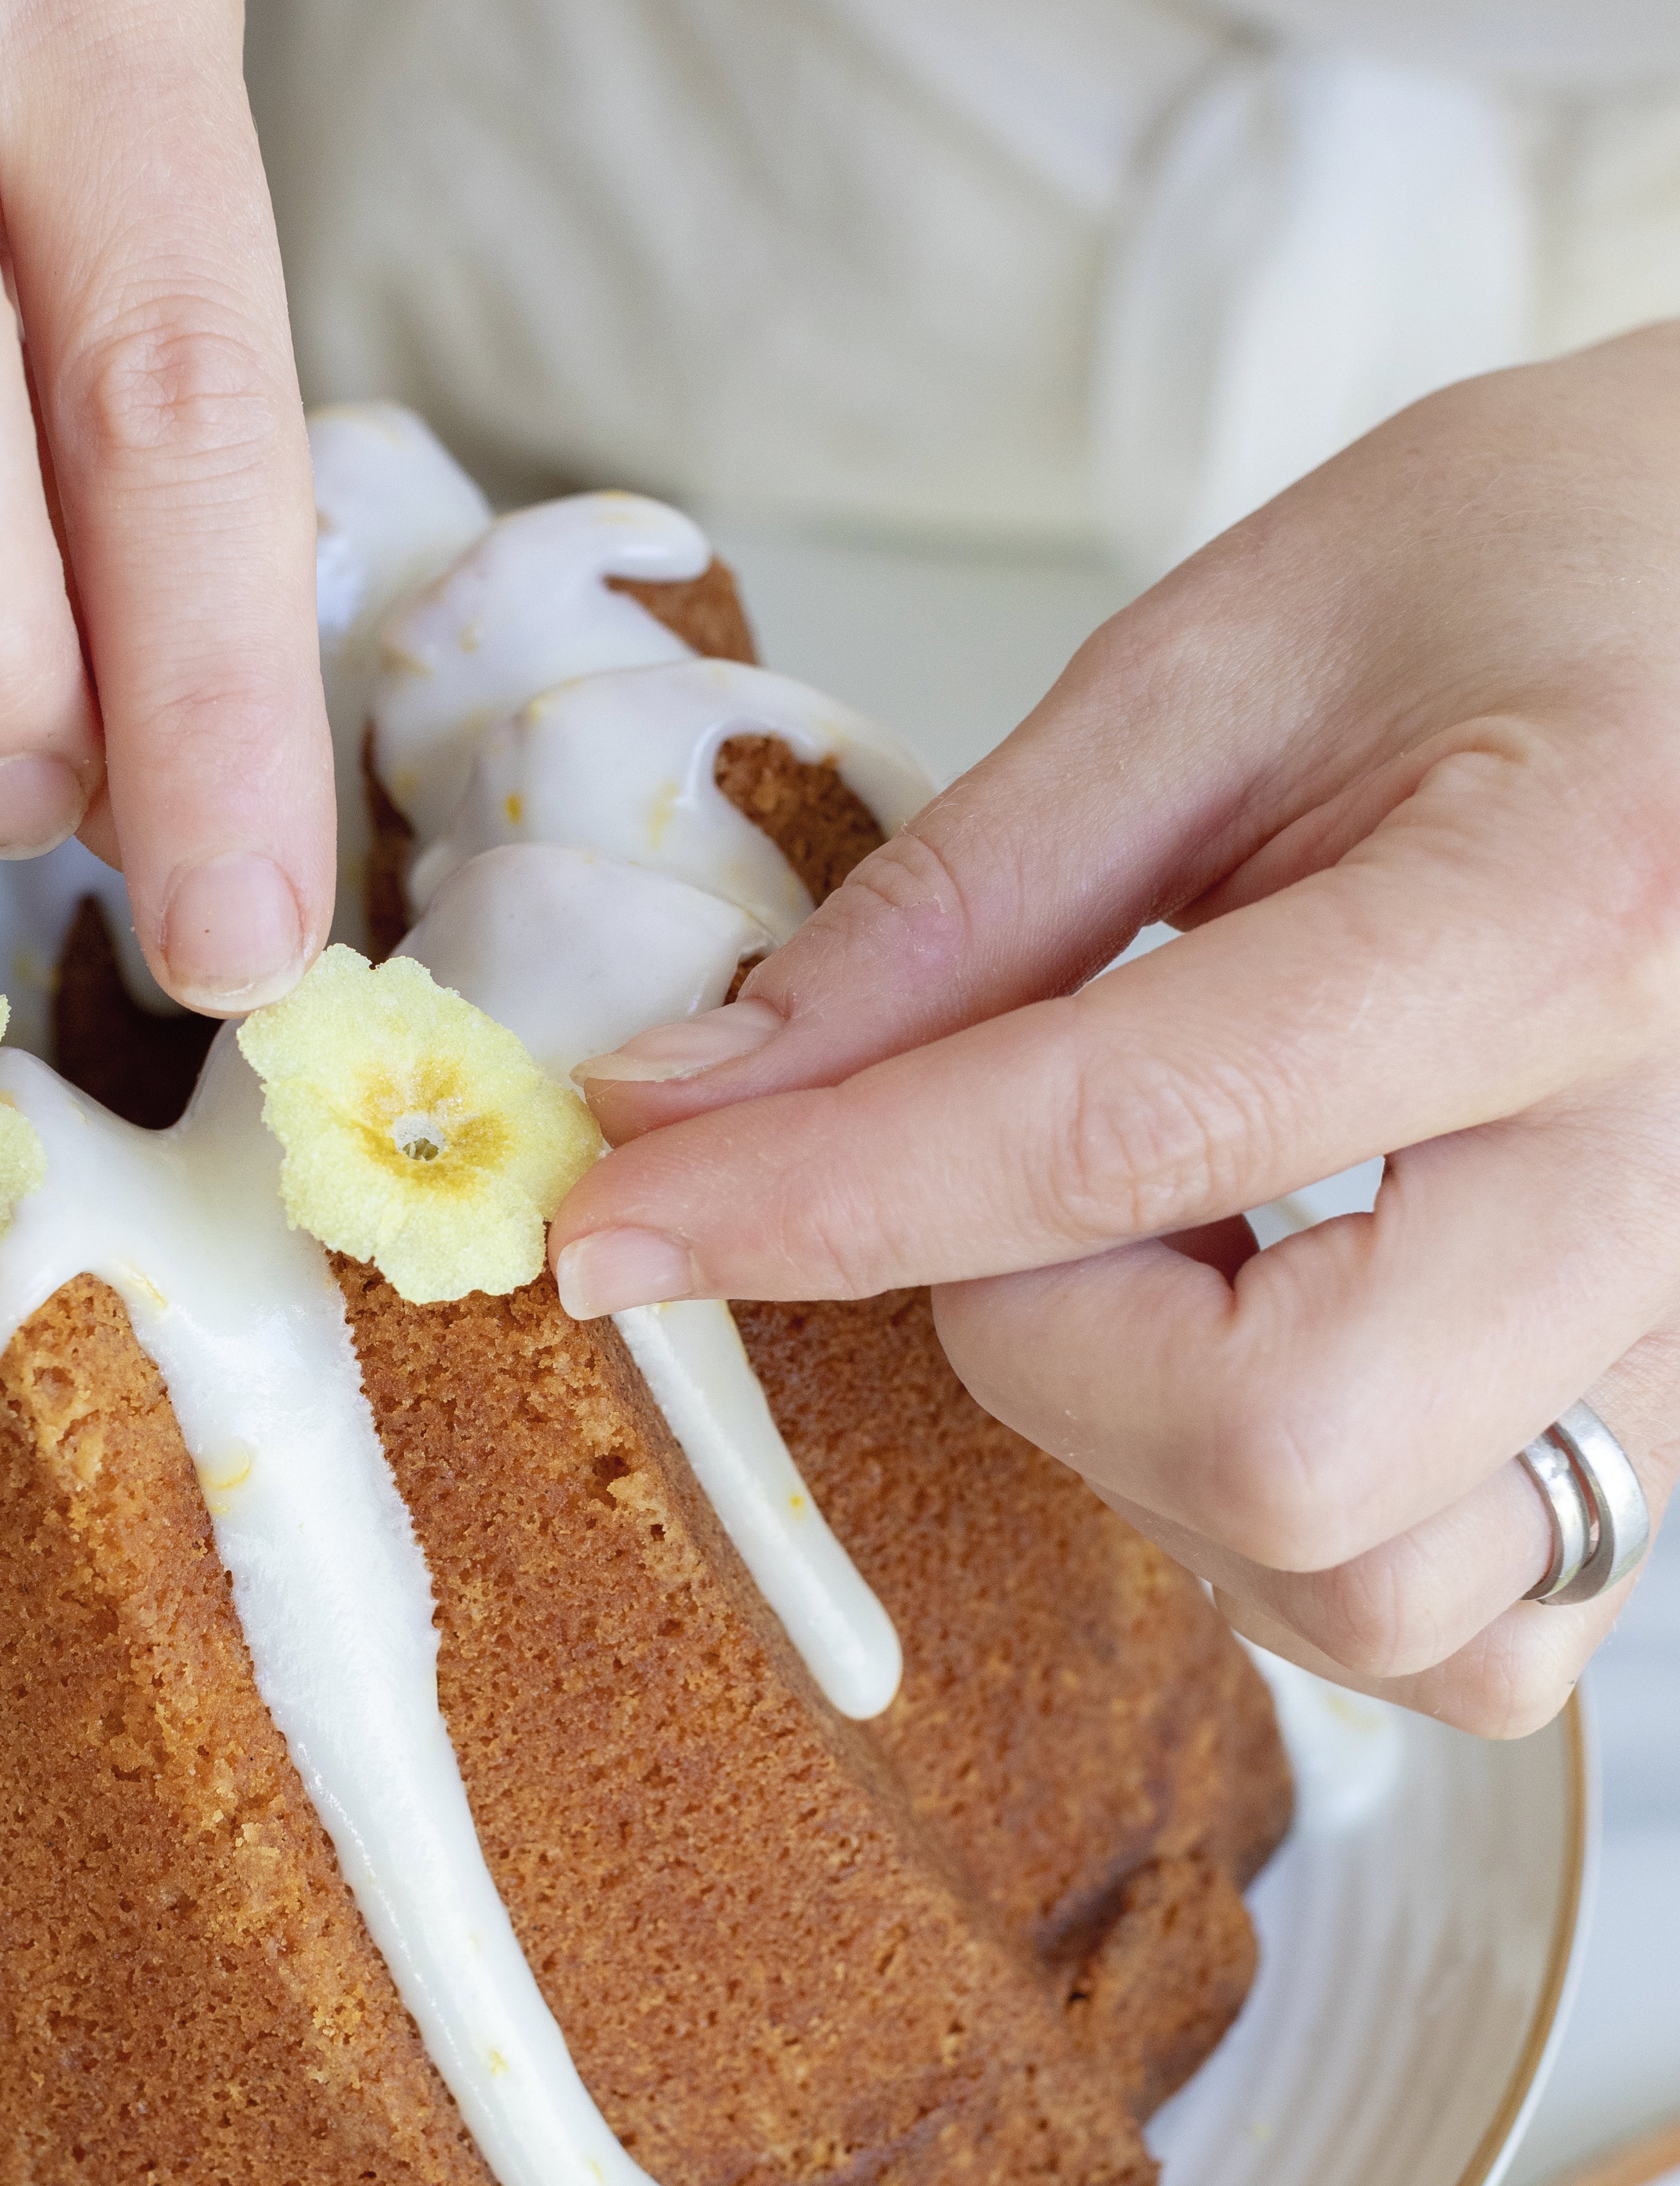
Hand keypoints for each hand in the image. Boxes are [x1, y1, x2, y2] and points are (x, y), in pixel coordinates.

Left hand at [551, 332, 1679, 1737]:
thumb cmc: (1551, 556)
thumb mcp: (1232, 650)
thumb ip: (966, 899)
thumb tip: (701, 1095)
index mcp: (1572, 911)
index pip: (1120, 1135)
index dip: (819, 1198)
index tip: (613, 1219)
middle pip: (1287, 1447)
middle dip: (1046, 1349)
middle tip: (1012, 1178)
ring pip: (1393, 1592)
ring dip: (1174, 1470)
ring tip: (1157, 1249)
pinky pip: (1489, 1629)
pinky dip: (1319, 1552)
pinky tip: (1265, 1351)